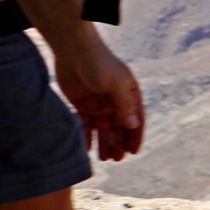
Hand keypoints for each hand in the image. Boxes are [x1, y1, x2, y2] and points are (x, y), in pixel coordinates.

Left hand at [53, 37, 144, 160]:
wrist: (73, 51)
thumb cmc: (99, 64)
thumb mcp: (116, 84)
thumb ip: (124, 105)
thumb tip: (133, 126)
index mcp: (129, 94)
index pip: (135, 119)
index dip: (135, 136)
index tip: (133, 152)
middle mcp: (115, 100)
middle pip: (119, 126)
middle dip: (118, 143)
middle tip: (116, 159)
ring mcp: (98, 103)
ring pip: (102, 128)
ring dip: (103, 142)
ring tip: (103, 158)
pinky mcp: (82, 104)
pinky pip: (85, 124)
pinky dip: (86, 136)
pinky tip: (86, 148)